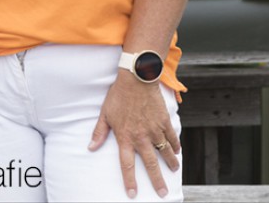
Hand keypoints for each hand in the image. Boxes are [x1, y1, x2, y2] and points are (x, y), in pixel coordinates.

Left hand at [88, 73, 179, 198]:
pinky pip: (172, 137)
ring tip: (173, 172)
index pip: (127, 164)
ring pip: (165, 152)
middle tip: (162, 193)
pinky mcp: (164, 121)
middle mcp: (141, 137)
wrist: (137, 78)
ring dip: (170, 163)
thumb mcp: (105, 114)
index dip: (130, 181)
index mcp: (125, 137)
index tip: (133, 193)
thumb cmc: (118, 95)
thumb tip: (91, 148)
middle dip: (157, 181)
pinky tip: (177, 152)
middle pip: (150, 164)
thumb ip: (99, 132)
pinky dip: (175, 146)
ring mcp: (155, 130)